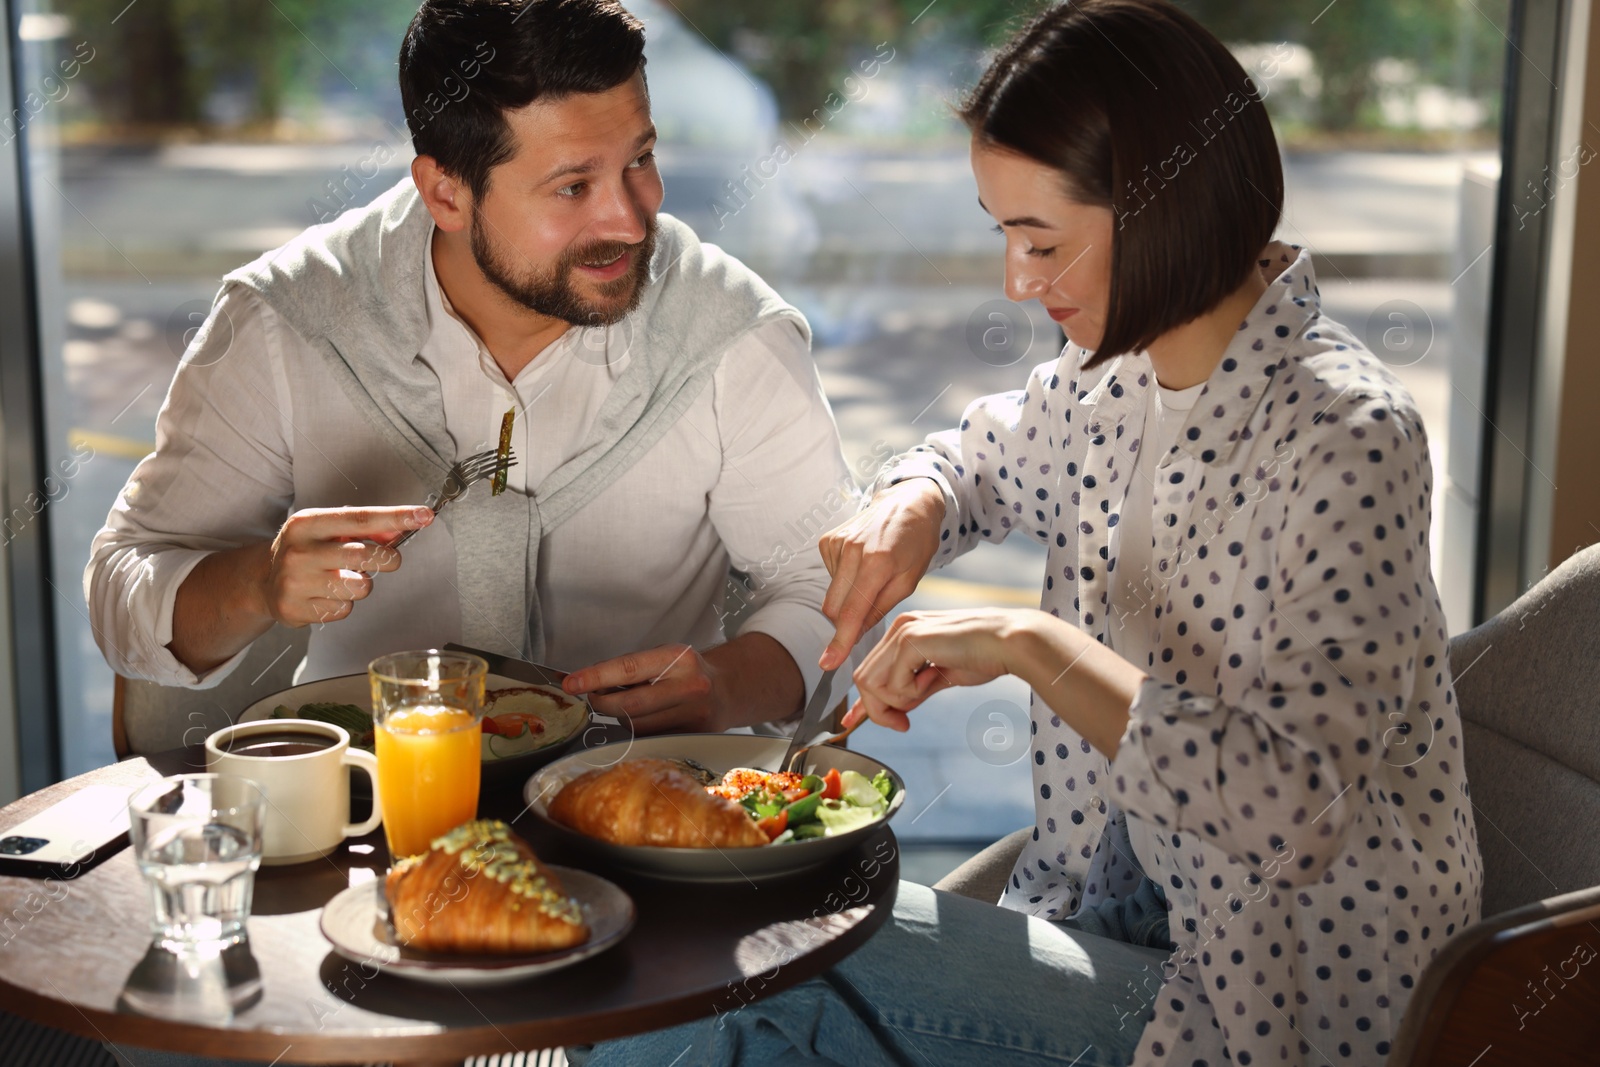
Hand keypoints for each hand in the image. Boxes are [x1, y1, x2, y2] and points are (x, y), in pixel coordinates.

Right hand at [255, 506, 431, 627]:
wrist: (263, 581)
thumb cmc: (307, 550)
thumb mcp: (329, 530)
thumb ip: (366, 529)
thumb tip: (398, 531)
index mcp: (307, 523)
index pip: (360, 518)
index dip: (396, 517)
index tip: (424, 516)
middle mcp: (299, 551)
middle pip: (366, 555)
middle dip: (388, 559)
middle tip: (388, 559)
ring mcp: (295, 582)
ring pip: (360, 587)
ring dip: (363, 584)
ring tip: (344, 579)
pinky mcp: (295, 610)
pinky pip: (344, 610)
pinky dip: (344, 604)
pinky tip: (327, 595)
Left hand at [563, 643, 729, 734]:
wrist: (728, 691)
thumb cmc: (688, 671)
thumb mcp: (665, 656)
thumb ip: (631, 668)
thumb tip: (588, 681)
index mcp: (679, 659)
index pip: (628, 669)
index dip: (595, 678)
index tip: (571, 683)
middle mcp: (689, 688)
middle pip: (629, 706)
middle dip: (602, 704)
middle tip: (593, 698)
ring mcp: (693, 717)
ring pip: (636, 727)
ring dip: (619, 718)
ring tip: (624, 705)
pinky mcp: (692, 738)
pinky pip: (649, 738)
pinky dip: (636, 730)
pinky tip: (643, 719)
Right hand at [818, 478, 945, 670]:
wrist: (908, 503)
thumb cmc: (915, 543)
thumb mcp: (909, 580)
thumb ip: (879, 608)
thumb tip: (854, 634)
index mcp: (877, 562)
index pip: (851, 612)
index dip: (840, 642)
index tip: (827, 663)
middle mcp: (851, 550)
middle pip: (833, 607)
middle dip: (846, 620)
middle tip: (869, 609)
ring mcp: (836, 543)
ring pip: (831, 593)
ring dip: (847, 596)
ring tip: (872, 576)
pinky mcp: (827, 540)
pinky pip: (830, 576)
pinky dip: (844, 579)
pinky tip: (862, 564)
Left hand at [845, 608, 1036, 731]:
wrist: (1009, 643)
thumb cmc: (982, 657)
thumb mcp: (938, 677)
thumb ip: (912, 691)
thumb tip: (893, 713)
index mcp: (904, 632)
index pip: (868, 670)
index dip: (862, 702)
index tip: (854, 722)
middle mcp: (898, 627)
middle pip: (863, 680)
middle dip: (879, 710)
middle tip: (904, 723)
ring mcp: (903, 631)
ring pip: (871, 683)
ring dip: (897, 701)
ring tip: (928, 690)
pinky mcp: (911, 640)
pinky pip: (894, 684)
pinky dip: (913, 693)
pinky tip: (936, 677)